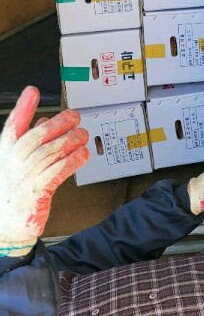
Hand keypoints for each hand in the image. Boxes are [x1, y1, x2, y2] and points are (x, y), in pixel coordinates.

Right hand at [0, 86, 89, 256]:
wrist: (5, 224)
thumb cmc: (14, 188)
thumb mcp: (15, 162)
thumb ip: (30, 141)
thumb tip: (44, 121)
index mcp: (6, 152)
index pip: (13, 126)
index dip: (23, 107)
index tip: (32, 91)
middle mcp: (13, 163)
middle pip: (36, 137)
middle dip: (57, 124)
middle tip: (75, 116)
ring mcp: (23, 178)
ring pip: (49, 154)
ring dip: (70, 141)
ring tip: (83, 134)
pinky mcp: (36, 193)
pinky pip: (56, 173)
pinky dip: (71, 162)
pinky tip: (83, 155)